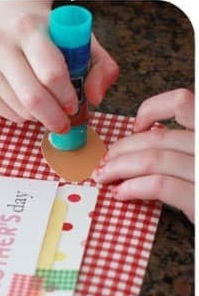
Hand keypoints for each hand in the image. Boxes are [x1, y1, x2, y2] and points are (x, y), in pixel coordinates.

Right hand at [0, 1, 119, 132]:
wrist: (2, 20)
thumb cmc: (45, 34)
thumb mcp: (78, 39)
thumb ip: (100, 66)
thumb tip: (95, 99)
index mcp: (28, 29)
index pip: (51, 73)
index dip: (67, 96)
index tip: (74, 106)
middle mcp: (0, 45)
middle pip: (32, 98)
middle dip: (53, 118)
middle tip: (64, 125)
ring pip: (20, 111)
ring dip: (39, 117)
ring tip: (47, 106)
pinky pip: (7, 114)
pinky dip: (23, 116)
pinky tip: (27, 102)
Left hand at [92, 89, 194, 221]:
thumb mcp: (196, 163)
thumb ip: (185, 147)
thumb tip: (145, 136)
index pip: (183, 102)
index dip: (152, 109)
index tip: (137, 126)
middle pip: (158, 138)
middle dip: (122, 149)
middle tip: (106, 162)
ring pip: (154, 159)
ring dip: (119, 167)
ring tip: (105, 177)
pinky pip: (160, 185)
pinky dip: (133, 187)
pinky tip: (121, 193)